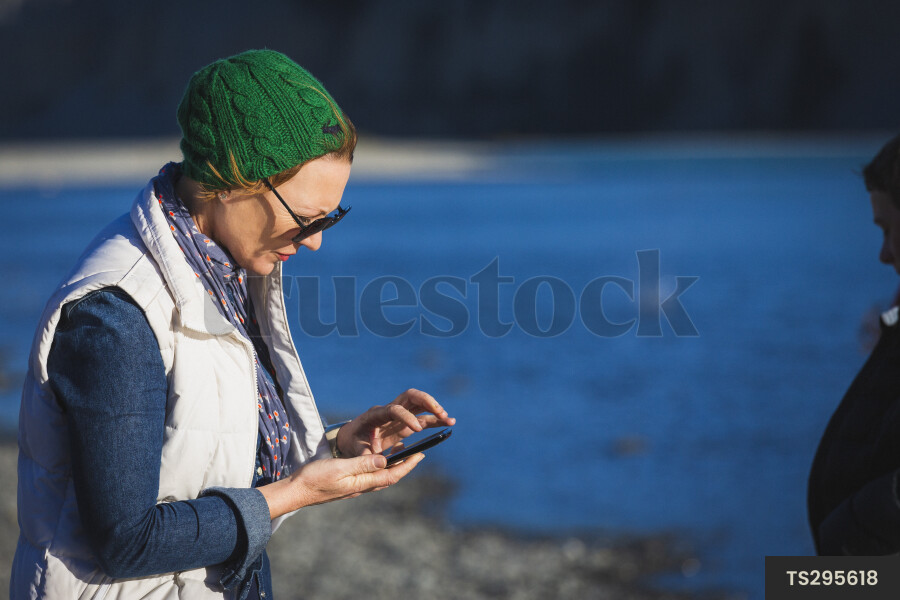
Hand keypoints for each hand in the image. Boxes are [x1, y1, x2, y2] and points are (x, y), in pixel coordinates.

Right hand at [259, 453, 423, 518]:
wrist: (295, 491)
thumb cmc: (314, 478)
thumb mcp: (339, 468)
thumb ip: (362, 464)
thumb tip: (385, 460)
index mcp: (361, 483)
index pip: (391, 475)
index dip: (408, 465)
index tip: (421, 454)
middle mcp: (361, 487)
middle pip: (389, 477)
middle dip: (405, 465)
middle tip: (418, 452)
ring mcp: (353, 487)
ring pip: (379, 478)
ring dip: (393, 466)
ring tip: (402, 454)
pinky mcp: (346, 485)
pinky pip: (369, 477)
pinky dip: (378, 468)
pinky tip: (377, 461)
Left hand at [336, 388, 455, 456]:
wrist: (350, 438)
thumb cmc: (351, 443)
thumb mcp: (354, 450)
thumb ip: (364, 456)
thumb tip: (379, 463)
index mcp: (375, 415)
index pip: (393, 409)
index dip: (405, 417)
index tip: (416, 429)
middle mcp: (389, 410)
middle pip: (410, 397)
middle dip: (426, 402)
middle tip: (440, 413)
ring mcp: (398, 415)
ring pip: (419, 405)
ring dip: (435, 410)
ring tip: (450, 420)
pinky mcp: (405, 423)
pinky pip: (422, 418)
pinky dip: (435, 420)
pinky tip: (447, 423)